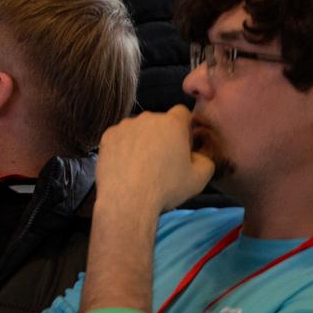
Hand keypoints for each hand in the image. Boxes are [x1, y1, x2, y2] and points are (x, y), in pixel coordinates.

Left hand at [96, 106, 215, 215]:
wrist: (127, 199)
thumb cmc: (166, 188)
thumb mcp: (199, 178)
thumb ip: (205, 160)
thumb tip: (197, 155)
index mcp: (172, 124)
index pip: (182, 113)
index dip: (185, 127)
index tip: (182, 144)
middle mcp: (147, 118)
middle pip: (159, 121)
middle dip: (163, 135)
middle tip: (163, 159)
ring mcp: (124, 125)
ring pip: (138, 128)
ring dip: (143, 140)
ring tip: (142, 165)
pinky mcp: (107, 136)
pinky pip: (121, 137)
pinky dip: (124, 146)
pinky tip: (126, 165)